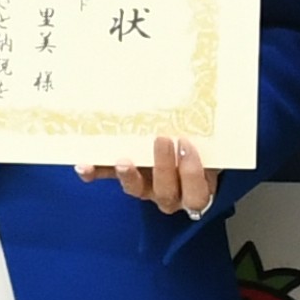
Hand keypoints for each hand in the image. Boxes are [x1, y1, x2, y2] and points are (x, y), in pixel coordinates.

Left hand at [76, 139, 218, 216]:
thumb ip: (213, 138)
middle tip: (163, 140)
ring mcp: (146, 188)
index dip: (191, 172)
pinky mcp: (125, 176)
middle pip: (166, 192)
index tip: (187, 144)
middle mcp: (170, 195)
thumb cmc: (204, 150)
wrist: (186, 150)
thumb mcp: (214, 148)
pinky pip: (110, 177)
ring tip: (123, 161)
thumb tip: (211, 104)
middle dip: (164, 167)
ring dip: (128, 176)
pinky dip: (95, 172)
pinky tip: (84, 166)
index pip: (197, 193)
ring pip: (136, 190)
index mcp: (197, 191)